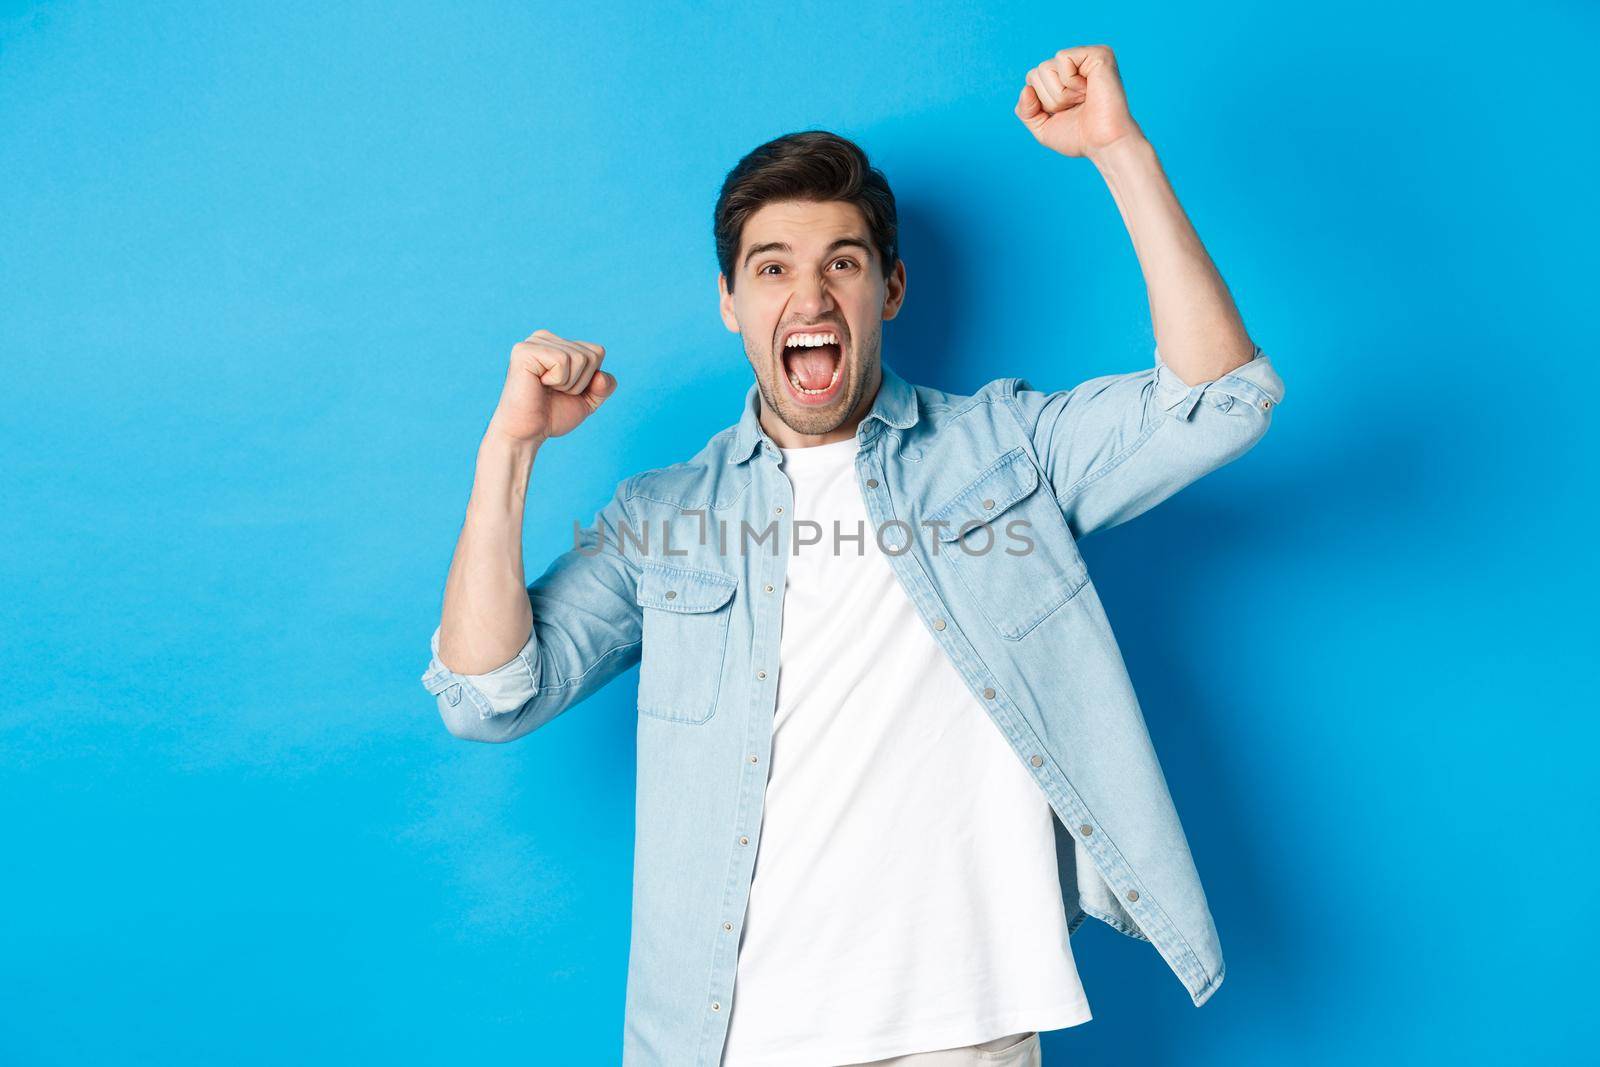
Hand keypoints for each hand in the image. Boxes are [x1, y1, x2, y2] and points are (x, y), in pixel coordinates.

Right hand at [487, 329, 616, 444]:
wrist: (527, 433)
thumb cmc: (552, 415)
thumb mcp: (588, 400)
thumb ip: (604, 386)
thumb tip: (600, 376)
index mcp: (557, 343)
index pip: (597, 352)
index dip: (589, 379)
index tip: (566, 390)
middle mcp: (545, 337)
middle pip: (592, 355)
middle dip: (580, 383)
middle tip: (554, 392)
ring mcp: (533, 342)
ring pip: (579, 358)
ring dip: (568, 384)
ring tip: (545, 389)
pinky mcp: (524, 351)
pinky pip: (562, 360)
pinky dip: (557, 380)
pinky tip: (539, 385)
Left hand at [1014, 45, 1143, 159]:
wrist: (1104, 143)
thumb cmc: (1080, 137)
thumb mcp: (1043, 127)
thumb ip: (1026, 111)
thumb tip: (1026, 89)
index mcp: (1064, 78)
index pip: (1031, 79)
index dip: (1041, 102)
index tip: (1065, 112)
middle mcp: (1076, 64)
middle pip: (1036, 73)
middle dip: (1050, 98)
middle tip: (1075, 106)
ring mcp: (1087, 57)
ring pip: (1045, 67)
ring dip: (1060, 93)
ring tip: (1083, 98)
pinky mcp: (1098, 53)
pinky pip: (1062, 58)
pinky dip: (1070, 81)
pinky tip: (1088, 89)